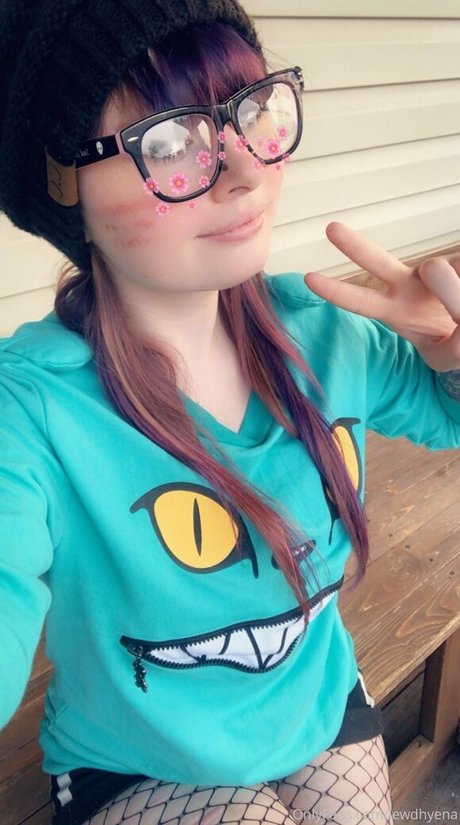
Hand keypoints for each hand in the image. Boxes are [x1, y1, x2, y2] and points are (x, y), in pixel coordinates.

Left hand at [304, 222, 459, 371]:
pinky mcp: (457, 258)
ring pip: (437, 270)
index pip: (361, 302)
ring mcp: (433, 269)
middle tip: (330, 228)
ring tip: (458, 319)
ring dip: (454, 297)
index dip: (336, 292)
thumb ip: (452, 342)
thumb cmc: (457, 346)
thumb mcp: (450, 355)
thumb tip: (451, 298)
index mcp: (396, 311)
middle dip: (354, 246)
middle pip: (377, 263)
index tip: (309, 279)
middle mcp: (408, 285)